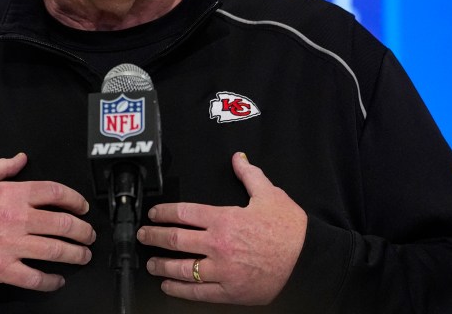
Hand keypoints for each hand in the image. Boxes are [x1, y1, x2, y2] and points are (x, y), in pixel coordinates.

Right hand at [0, 152, 94, 290]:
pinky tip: (57, 279)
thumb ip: (2, 166)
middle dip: (82, 230)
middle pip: (62, 223)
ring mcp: (9, 245)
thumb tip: (21, 158)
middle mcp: (15, 218)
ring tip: (83, 255)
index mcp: (11, 194)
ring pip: (54, 250)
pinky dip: (50, 280)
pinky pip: (33, 277)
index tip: (82, 206)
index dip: (75, 199)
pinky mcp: (1, 268)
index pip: (55, 193)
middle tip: (88, 234)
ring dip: (75, 254)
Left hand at [136, 152, 306, 304]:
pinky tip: (168, 286)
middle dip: (153, 237)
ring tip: (151, 262)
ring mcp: (222, 270)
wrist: (308, 260)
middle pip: (175, 239)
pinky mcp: (229, 291)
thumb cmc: (290, 229)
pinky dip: (179, 289)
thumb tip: (238, 158)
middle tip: (143, 235)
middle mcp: (218, 244)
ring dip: (161, 264)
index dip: (163, 212)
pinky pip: (198, 292)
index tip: (154, 214)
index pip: (183, 213)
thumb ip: (249, 175)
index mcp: (224, 219)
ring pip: (182, 268)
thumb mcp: (270, 194)